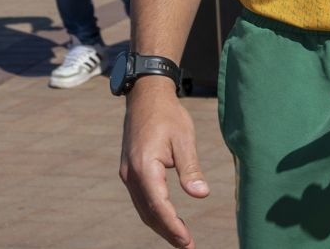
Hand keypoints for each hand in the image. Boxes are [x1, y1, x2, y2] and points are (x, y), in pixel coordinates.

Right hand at [119, 82, 210, 246]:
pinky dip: (154, 212)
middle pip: (148, 212)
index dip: (173, 226)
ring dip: (160, 224)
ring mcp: (127, 173)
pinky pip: (140, 199)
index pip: (159, 205)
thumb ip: (191, 168)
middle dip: (167, 231)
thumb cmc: (168, 115)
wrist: (146, 96)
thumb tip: (201, 195)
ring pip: (143, 208)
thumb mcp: (184, 139)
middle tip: (187, 245)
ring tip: (181, 238)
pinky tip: (168, 218)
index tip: (187, 241)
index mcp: (144, 166)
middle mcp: (131, 174)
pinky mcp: (129, 171)